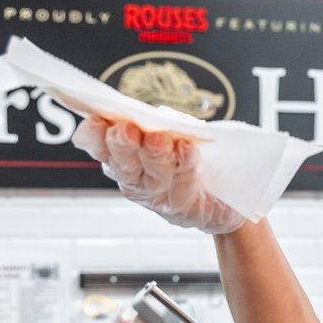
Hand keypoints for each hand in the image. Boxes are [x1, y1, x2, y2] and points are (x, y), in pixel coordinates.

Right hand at [72, 116, 246, 234]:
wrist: (228, 195)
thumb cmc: (193, 156)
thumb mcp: (172, 133)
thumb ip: (157, 125)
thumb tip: (158, 113)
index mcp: (123, 160)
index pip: (100, 147)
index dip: (94, 135)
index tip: (96, 119)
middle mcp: (136, 182)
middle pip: (123, 166)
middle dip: (122, 146)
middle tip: (124, 128)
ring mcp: (160, 198)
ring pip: (153, 179)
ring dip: (154, 157)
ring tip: (158, 139)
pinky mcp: (186, 209)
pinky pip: (184, 187)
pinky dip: (185, 167)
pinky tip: (187, 150)